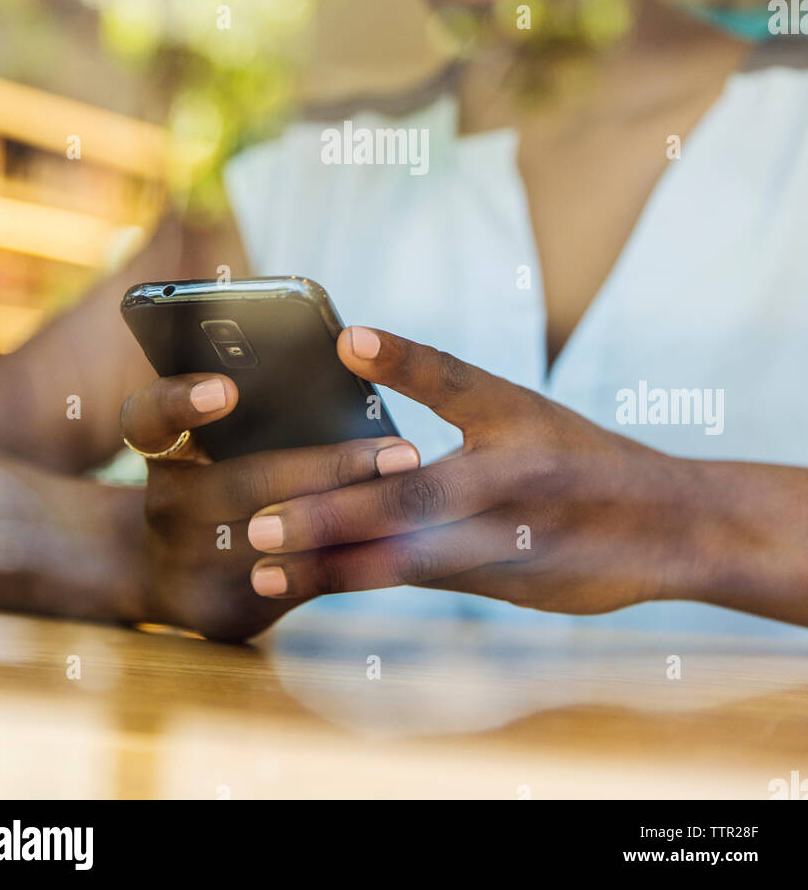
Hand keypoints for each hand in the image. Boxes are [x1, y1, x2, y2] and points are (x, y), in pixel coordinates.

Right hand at [120, 372, 420, 640]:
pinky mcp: (222, 612)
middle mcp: (166, 507)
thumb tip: (349, 371)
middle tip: (401, 451)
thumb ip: (255, 413)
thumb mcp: (212, 443)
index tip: (227, 389)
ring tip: (413, 495)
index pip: (151, 417)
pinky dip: (351, 559)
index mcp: (162, 451)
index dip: (183, 402)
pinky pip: (298, 584)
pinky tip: (404, 543)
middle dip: (333, 466)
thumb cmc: (214, 478)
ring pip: (284, 541)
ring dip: (355, 516)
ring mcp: (188, 567)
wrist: (168, 572)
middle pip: (247, 482)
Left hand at [246, 327, 697, 614]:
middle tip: (259, 526)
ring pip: (409, 558)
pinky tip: (313, 585)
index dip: (398, 360)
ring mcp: (508, 541)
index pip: (450, 380)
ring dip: (334, 566)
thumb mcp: (519, 408)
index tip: (341, 342)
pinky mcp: (505, 585)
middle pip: (409, 500)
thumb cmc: (577, 457)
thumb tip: (347, 341)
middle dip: (330, 516)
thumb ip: (436, 378)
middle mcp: (508, 482)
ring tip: (267, 571)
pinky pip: (421, 583)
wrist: (667, 526)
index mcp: (512, 420)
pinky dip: (365, 582)